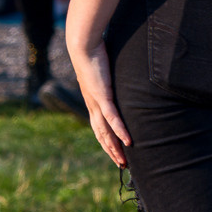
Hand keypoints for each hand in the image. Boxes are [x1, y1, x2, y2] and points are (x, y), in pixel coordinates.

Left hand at [67, 35, 129, 165]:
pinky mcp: (102, 96)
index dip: (106, 142)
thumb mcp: (102, 73)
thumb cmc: (94, 56)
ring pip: (105, 131)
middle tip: (121, 164)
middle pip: (101, 135)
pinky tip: (128, 141)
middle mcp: (92, 106)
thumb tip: (115, 81)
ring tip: (123, 160)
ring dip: (114, 147)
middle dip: (111, 151)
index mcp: (92, 102)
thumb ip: (108, 81)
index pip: (99, 128)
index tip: (115, 153)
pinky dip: (120, 130)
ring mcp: (96, 102)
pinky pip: (112, 118)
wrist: (83, 46)